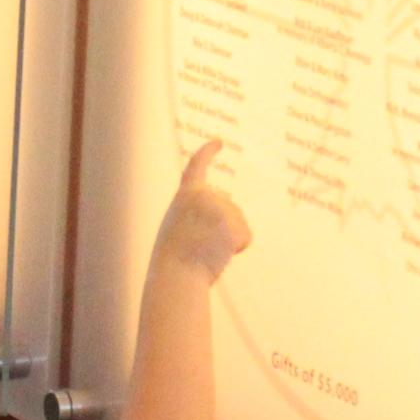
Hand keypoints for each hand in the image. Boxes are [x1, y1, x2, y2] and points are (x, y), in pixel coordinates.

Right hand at [156, 139, 252, 279]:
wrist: (176, 276)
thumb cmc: (174, 261)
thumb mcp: (178, 230)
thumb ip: (198, 218)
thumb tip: (224, 228)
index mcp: (184, 196)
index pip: (196, 167)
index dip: (207, 152)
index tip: (219, 142)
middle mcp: (202, 195)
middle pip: (229, 208)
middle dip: (223, 230)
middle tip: (200, 247)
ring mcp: (218, 207)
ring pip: (238, 222)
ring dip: (229, 242)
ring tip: (206, 251)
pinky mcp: (232, 222)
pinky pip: (246, 237)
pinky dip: (238, 249)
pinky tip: (220, 254)